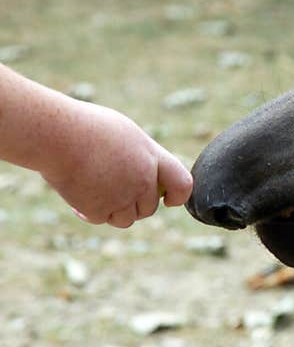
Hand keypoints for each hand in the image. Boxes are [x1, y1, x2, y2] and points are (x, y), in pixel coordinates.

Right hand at [40, 101, 192, 227]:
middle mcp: (142, 179)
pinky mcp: (99, 209)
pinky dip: (90, 213)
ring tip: (97, 194)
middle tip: (114, 192)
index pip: (183, 184)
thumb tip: (147, 175)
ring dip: (115, 211)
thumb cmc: (86, 127)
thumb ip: (140, 156)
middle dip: (135, 205)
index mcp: (152, 157)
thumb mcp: (124, 134)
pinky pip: (101, 219)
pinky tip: (78, 198)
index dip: (178, 196)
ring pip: (127, 219)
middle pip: (149, 208)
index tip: (168, 200)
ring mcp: (122, 196)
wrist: (57, 134)